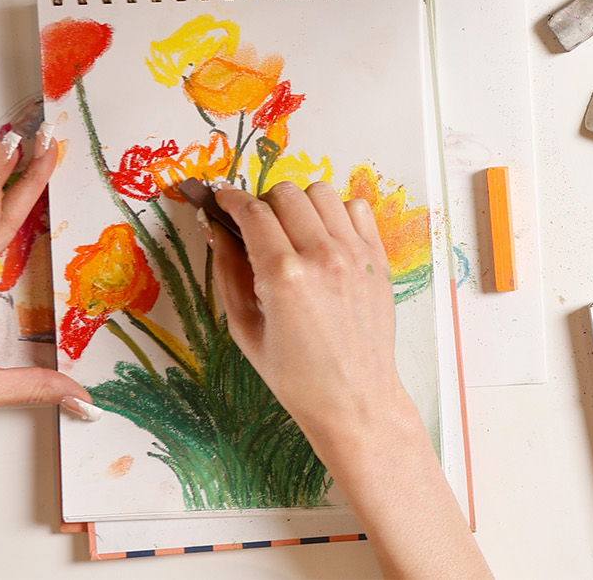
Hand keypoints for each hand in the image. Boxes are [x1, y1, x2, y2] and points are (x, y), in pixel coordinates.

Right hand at [211, 181, 487, 579]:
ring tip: (293, 232)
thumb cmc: (295, 375)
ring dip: (300, 204)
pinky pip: (357, 208)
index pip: (253, 212)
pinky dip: (337, 213)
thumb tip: (215, 228)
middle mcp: (323, 257)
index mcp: (284, 276)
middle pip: (286, 194)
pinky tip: (326, 238)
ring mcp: (356, 255)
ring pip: (322, 193)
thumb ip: (228, 271)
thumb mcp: (245, 328)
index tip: (222, 199)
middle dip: (264, 203)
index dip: (231, 200)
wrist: (354, 398)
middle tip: (257, 227)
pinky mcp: (378, 259)